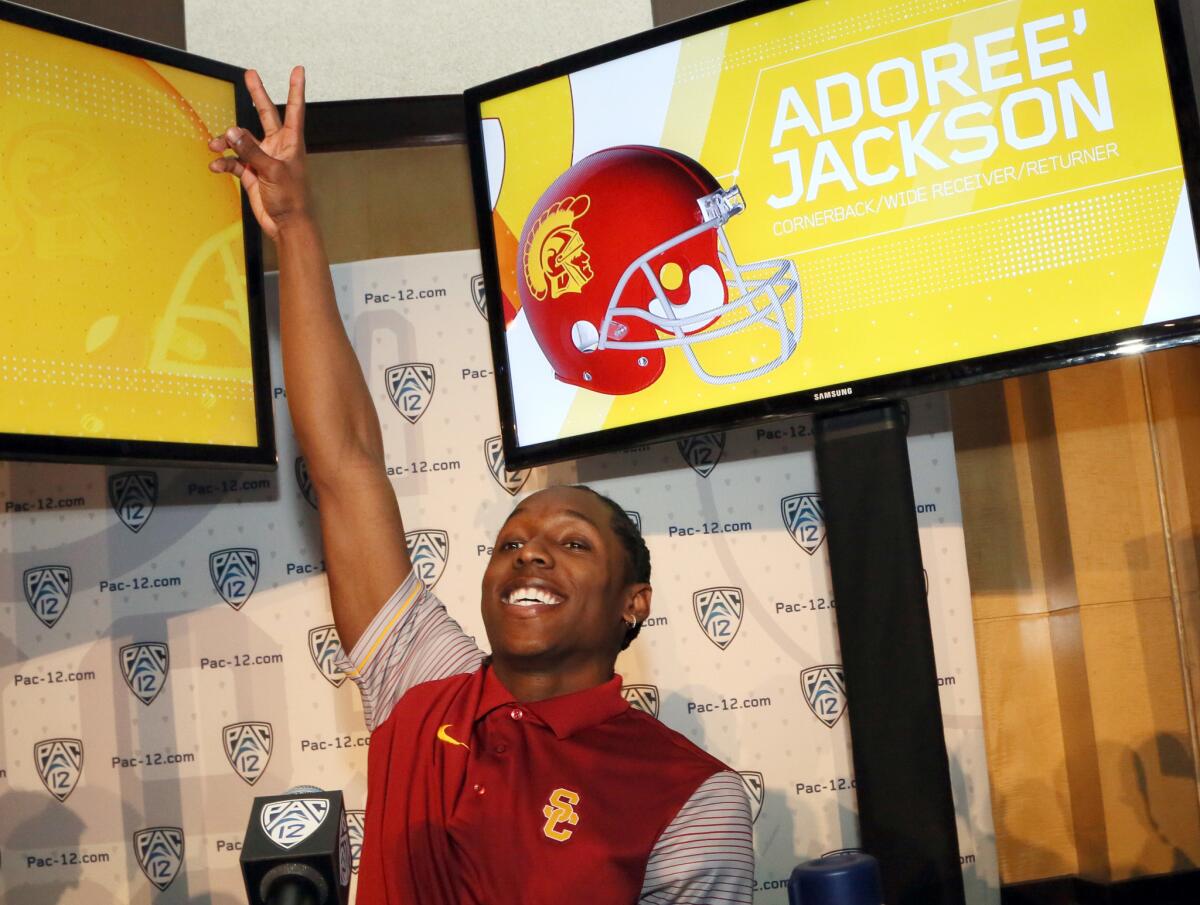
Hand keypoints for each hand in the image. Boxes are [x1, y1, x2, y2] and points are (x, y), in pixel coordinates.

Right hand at [208, 66, 307, 238]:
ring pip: (241, 140)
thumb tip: (232, 131)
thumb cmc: (291, 199)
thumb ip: (251, 150)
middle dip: (257, 95)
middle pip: (265, 114)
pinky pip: (234, 161)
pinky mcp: (252, 173)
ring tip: (214, 145)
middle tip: (250, 74)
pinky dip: (224, 163)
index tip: (298, 70)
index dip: (296, 89)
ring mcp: (263, 158)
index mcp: (291, 142)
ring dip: (226, 141)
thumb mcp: (272, 170)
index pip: (295, 109)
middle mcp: (277, 146)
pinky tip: (216, 166)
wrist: (286, 225)